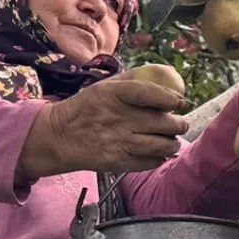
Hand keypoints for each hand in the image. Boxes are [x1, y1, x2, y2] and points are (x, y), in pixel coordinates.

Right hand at [17, 80, 189, 179]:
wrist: (58, 136)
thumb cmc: (87, 108)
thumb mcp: (105, 86)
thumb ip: (134, 80)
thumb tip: (166, 75)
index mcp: (113, 94)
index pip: (149, 93)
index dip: (171, 98)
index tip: (180, 102)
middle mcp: (117, 118)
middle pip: (163, 123)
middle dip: (178, 124)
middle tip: (179, 124)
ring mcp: (118, 141)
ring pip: (161, 145)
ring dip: (172, 143)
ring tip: (172, 140)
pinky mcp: (117, 161)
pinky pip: (149, 162)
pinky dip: (159, 158)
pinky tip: (157, 152)